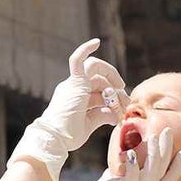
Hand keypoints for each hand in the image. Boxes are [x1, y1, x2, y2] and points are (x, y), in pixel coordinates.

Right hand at [8, 38, 126, 180]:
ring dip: (111, 79)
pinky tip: (96, 42)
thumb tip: (115, 115)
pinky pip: (78, 60)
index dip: (112, 95)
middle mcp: (73, 87)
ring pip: (96, 71)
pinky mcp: (74, 83)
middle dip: (115, 85)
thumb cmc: (68, 135)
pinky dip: (85, 49)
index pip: (98, 88)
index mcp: (75, 96)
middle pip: (99, 77)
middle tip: (125, 98)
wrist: (55, 139)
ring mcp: (72, 84)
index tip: (122, 105)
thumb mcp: (90, 124)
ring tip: (121, 93)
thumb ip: (103, 116)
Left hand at [34, 129, 180, 180]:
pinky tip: (128, 152)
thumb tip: (129, 152)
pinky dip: (132, 164)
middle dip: (167, 149)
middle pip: (163, 170)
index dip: (178, 168)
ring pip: (152, 171)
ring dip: (154, 152)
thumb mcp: (120, 179)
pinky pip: (132, 176)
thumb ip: (128, 167)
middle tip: (167, 131)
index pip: (169, 180)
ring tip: (153, 136)